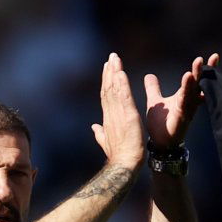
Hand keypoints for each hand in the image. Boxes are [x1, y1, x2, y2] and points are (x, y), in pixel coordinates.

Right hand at [91, 53, 143, 168]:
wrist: (124, 164)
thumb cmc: (118, 156)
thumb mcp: (106, 142)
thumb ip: (100, 133)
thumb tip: (93, 127)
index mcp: (108, 118)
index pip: (106, 96)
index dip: (106, 81)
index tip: (107, 69)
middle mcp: (111, 113)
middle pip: (108, 88)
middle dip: (109, 72)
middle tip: (111, 57)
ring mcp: (118, 114)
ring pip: (114, 89)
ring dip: (115, 72)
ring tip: (115, 59)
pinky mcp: (128, 115)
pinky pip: (124, 96)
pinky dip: (122, 84)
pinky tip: (121, 72)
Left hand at [145, 53, 218, 149]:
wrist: (159, 144)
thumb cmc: (160, 124)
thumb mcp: (155, 102)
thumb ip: (153, 88)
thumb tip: (149, 75)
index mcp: (183, 96)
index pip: (194, 79)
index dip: (202, 69)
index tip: (211, 56)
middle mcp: (188, 101)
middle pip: (197, 83)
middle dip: (201, 71)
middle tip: (205, 58)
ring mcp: (186, 109)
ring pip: (192, 91)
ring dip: (194, 79)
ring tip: (197, 65)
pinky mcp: (182, 117)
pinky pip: (185, 102)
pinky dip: (187, 92)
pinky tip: (188, 80)